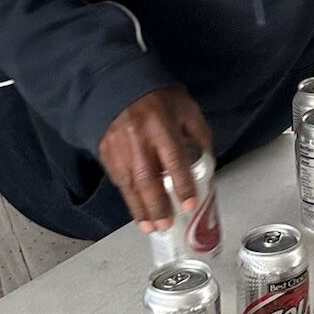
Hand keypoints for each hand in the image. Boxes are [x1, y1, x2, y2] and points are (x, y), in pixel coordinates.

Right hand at [97, 88, 213, 232]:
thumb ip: (198, 133)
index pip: (174, 161)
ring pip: (130, 186)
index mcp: (162, 126)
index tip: (189, 204)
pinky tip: (137, 212)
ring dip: (140, 210)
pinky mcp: (106, 153)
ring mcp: (119, 148)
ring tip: (150, 227)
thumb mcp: (186, 107)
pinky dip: (128, 199)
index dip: (182, 185)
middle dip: (157, 206)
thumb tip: (207, 161)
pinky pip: (118, 181)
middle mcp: (139, 140)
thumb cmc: (158, 98)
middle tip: (166, 225)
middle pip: (148, 180)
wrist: (119, 86)